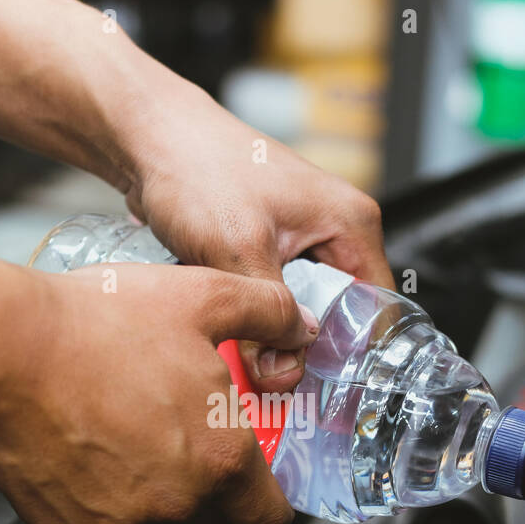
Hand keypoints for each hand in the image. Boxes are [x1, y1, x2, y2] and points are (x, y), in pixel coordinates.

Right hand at [0, 263, 317, 523]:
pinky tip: (82, 437)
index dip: (268, 497)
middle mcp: (176, 501)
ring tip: (119, 419)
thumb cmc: (95, 323)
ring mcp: (120, 521)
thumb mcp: (202, 296)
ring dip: (147, 481)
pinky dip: (95, 489)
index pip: (270, 517)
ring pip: (152, 514)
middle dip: (203, 477)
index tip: (255, 479)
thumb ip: (266, 313)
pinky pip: (97, 517)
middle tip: (173, 422)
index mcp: (221, 457)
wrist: (3, 347)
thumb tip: (298, 326)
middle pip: (210, 513)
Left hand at [116, 82, 393, 393]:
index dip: (350, 353)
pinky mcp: (267, 244)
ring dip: (275, 336)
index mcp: (350, 224)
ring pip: (301, 308)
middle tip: (271, 381)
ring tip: (248, 362)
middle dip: (304, 350)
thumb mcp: (239, 250)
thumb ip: (269, 314)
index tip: (317, 387)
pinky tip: (231, 334)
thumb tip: (283, 371)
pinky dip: (254, 317)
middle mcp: (334, 229)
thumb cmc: (196, 169)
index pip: (377, 308)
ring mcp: (301, 236)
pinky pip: (273, 295)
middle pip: (338, 314)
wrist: (147, 136)